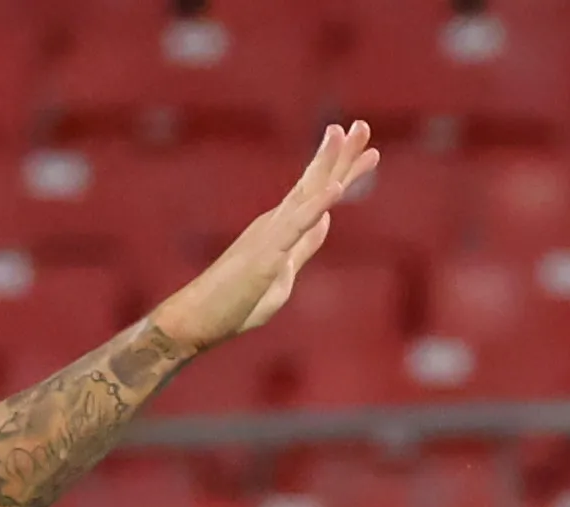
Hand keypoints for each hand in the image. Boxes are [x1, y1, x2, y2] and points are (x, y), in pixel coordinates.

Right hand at [148, 122, 377, 351]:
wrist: (198, 319)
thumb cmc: (237, 300)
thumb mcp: (285, 272)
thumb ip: (306, 246)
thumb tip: (326, 221)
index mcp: (283, 228)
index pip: (319, 194)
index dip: (345, 172)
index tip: (371, 152)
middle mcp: (277, 222)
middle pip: (315, 183)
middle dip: (341, 154)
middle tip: (362, 125)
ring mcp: (271, 235)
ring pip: (306, 194)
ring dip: (327, 164)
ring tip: (345, 134)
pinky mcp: (267, 254)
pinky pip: (296, 226)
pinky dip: (316, 205)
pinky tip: (335, 187)